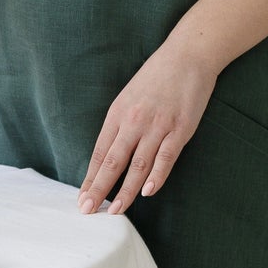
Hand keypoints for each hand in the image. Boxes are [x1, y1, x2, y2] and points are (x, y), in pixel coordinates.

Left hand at [77, 39, 217, 214]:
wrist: (186, 56)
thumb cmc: (156, 77)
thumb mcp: (129, 98)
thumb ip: (121, 124)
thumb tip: (111, 153)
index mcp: (117, 113)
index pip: (100, 152)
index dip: (90, 177)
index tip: (81, 196)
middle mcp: (133, 121)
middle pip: (112, 161)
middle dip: (99, 188)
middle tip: (87, 210)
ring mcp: (157, 126)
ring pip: (137, 165)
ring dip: (125, 190)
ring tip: (115, 210)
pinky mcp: (179, 129)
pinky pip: (165, 157)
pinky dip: (156, 177)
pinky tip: (147, 193)